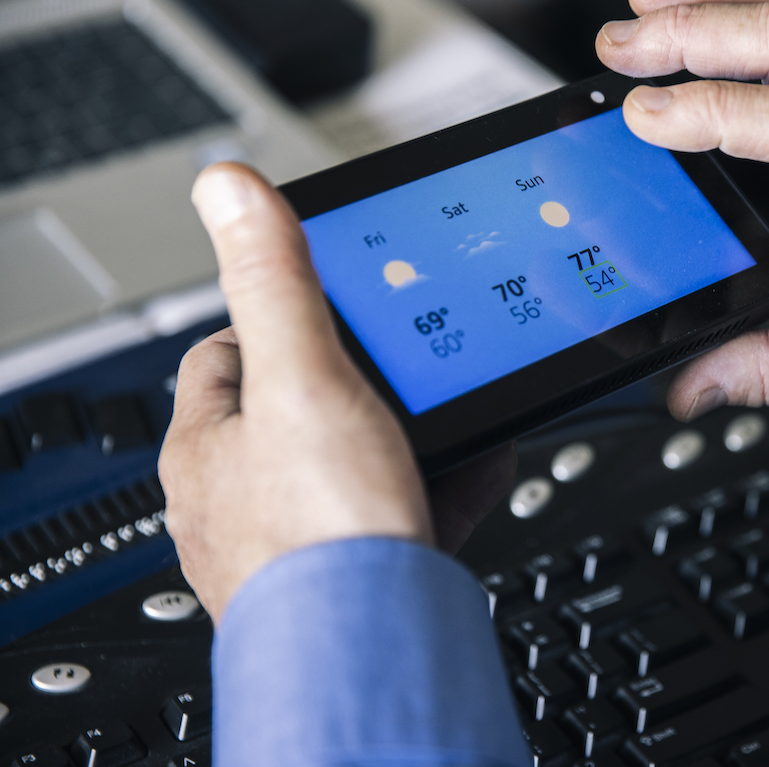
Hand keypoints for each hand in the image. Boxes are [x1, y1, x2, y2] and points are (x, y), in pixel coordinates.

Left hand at [159, 163, 513, 623]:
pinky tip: (485, 462)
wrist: (377, 653)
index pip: (230, 353)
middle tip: (420, 356)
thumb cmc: (320, 537)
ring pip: (368, 458)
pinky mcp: (366, 567)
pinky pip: (408, 505)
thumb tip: (227, 188)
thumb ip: (276, 284)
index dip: (285, 316)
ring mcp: (306, 536)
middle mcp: (245, 496)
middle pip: (311, 405)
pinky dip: (448, 480)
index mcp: (211, 445)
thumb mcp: (304, 381)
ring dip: (421, 429)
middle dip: (375, 377)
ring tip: (467, 404)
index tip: (331, 300)